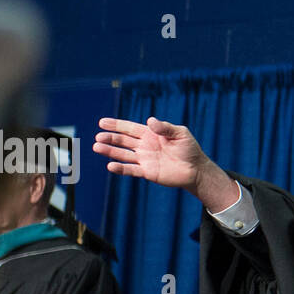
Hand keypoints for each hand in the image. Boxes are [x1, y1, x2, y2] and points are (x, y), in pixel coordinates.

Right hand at [93, 117, 238, 210]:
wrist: (196, 169)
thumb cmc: (189, 149)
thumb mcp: (180, 133)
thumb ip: (165, 127)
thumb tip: (150, 121)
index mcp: (150, 134)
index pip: (129, 128)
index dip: (116, 125)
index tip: (102, 122)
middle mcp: (144, 146)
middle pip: (123, 141)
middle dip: (110, 138)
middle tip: (98, 137)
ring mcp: (144, 159)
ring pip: (123, 154)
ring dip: (110, 151)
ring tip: (97, 147)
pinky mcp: (147, 172)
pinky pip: (131, 170)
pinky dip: (121, 168)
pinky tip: (110, 166)